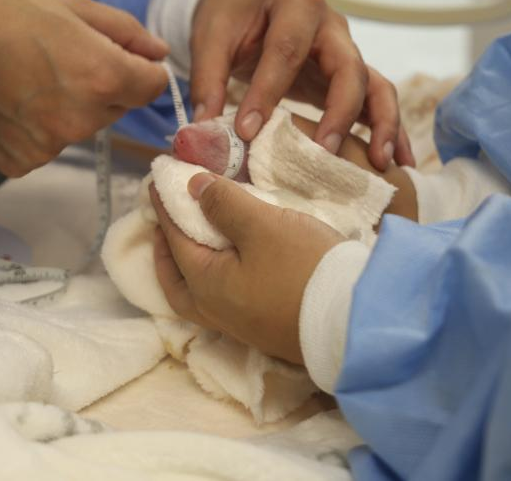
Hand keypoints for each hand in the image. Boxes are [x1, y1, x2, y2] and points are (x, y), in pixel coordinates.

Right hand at [0, 0, 168, 176]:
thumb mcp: (70, 4)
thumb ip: (124, 31)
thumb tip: (157, 52)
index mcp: (102, 76)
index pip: (153, 86)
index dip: (139, 67)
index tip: (117, 53)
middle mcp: (81, 118)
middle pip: (117, 107)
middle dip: (102, 84)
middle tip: (57, 55)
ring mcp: (49, 144)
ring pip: (82, 125)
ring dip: (69, 106)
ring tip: (28, 74)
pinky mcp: (20, 159)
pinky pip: (47, 144)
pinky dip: (36, 126)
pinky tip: (11, 98)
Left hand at [150, 173, 344, 363]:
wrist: (355, 321)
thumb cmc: (304, 268)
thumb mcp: (263, 226)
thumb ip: (224, 205)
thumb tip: (193, 188)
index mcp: (205, 285)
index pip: (174, 239)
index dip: (164, 207)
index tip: (156, 181)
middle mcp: (216, 311)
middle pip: (177, 281)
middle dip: (166, 250)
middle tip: (165, 223)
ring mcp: (242, 325)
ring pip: (200, 295)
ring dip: (191, 266)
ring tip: (197, 241)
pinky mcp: (266, 328)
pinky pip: (225, 299)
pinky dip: (216, 276)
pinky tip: (234, 262)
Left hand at [189, 0, 414, 170]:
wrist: (244, 9)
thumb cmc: (229, 22)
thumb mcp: (210, 39)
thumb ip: (207, 80)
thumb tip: (206, 128)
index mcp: (295, 5)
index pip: (286, 50)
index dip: (268, 91)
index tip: (247, 132)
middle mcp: (331, 26)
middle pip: (349, 67)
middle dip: (339, 112)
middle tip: (325, 152)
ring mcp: (347, 51)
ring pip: (376, 85)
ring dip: (381, 124)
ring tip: (380, 163)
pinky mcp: (351, 76)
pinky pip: (379, 100)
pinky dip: (391, 130)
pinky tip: (399, 162)